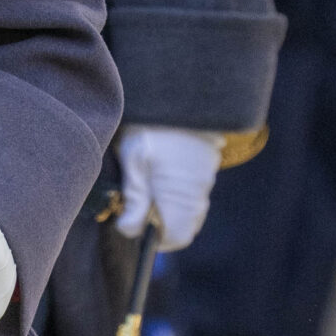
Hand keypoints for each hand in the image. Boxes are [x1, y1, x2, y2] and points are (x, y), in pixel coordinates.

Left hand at [116, 125, 222, 250]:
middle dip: (161, 223)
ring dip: (169, 206)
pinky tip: (160, 171)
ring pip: (189, 209)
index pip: (175, 238)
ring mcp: (205, 182)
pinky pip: (193, 192)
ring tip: (148, 183)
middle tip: (137, 204)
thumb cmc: (152, 130)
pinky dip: (177, 191)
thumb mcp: (134, 162)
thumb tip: (129, 230)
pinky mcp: (207, 168)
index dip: (155, 239)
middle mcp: (198, 195)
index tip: (136, 224)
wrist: (182, 96)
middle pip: (184, 226)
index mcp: (179, 199)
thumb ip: (134, 199)